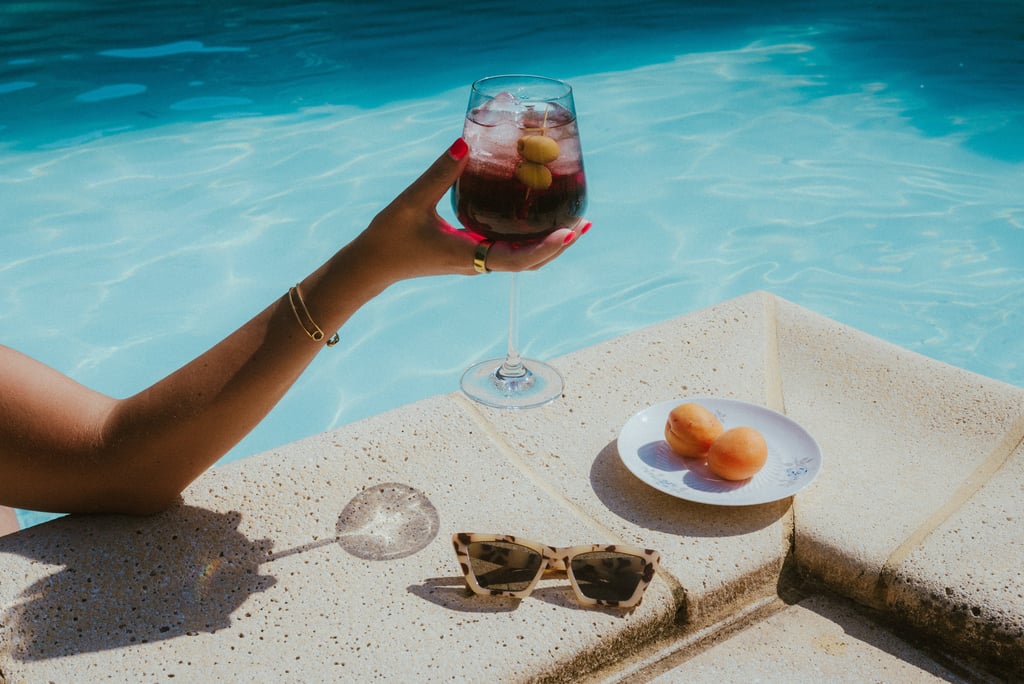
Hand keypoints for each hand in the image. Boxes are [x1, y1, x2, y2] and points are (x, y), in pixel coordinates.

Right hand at [350, 139, 587, 283]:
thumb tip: (464, 143)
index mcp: (468, 254)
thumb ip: (439, 173)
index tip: (569, 233)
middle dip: (560, 245)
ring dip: (550, 244)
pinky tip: (543, 220)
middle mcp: (478, 262)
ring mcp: (476, 259)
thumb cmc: (389, 236)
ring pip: (523, 259)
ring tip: (576, 223)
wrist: (372, 264)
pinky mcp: (472, 253)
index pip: (517, 260)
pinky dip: (532, 240)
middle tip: (586, 222)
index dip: (545, 248)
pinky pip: (510, 250)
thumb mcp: (412, 201)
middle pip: (530, 262)